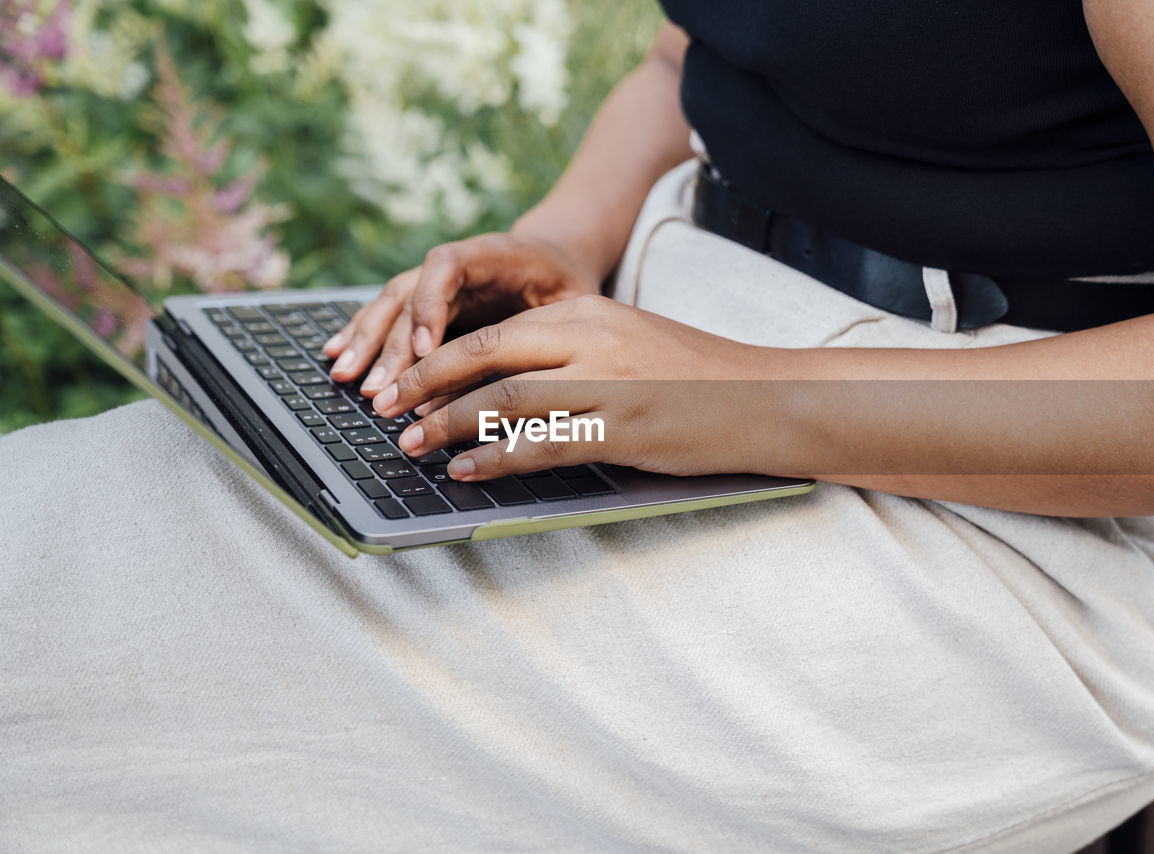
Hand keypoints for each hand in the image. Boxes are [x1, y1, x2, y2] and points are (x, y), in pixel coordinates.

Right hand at [323, 232, 600, 395]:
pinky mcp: (426, 298)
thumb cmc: (568, 283)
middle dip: (391, 345)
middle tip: (378, 389)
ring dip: (365, 340)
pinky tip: (336, 353)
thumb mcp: (572, 301)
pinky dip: (361, 333)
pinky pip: (388, 314)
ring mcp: (435, 280)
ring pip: (391, 305)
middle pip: (410, 295)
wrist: (556, 256)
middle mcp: (454, 264)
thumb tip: (514, 382)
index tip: (426, 350)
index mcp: (492, 253)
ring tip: (345, 374)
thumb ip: (543, 330)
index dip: (431, 306)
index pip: (447, 267)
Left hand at [368, 294, 777, 479]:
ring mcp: (608, 381)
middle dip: (425, 384)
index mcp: (587, 312)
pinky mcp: (624, 425)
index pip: (494, 332)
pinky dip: (497, 456)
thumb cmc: (695, 377)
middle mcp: (591, 338)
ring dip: (449, 424)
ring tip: (412, 446)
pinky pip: (544, 441)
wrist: (764, 396)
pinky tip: (468, 469)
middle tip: (385, 412)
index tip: (403, 383)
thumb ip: (570, 354)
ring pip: (506, 398)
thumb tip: (502, 388)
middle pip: (486, 355)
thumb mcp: (627, 345)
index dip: (439, 359)